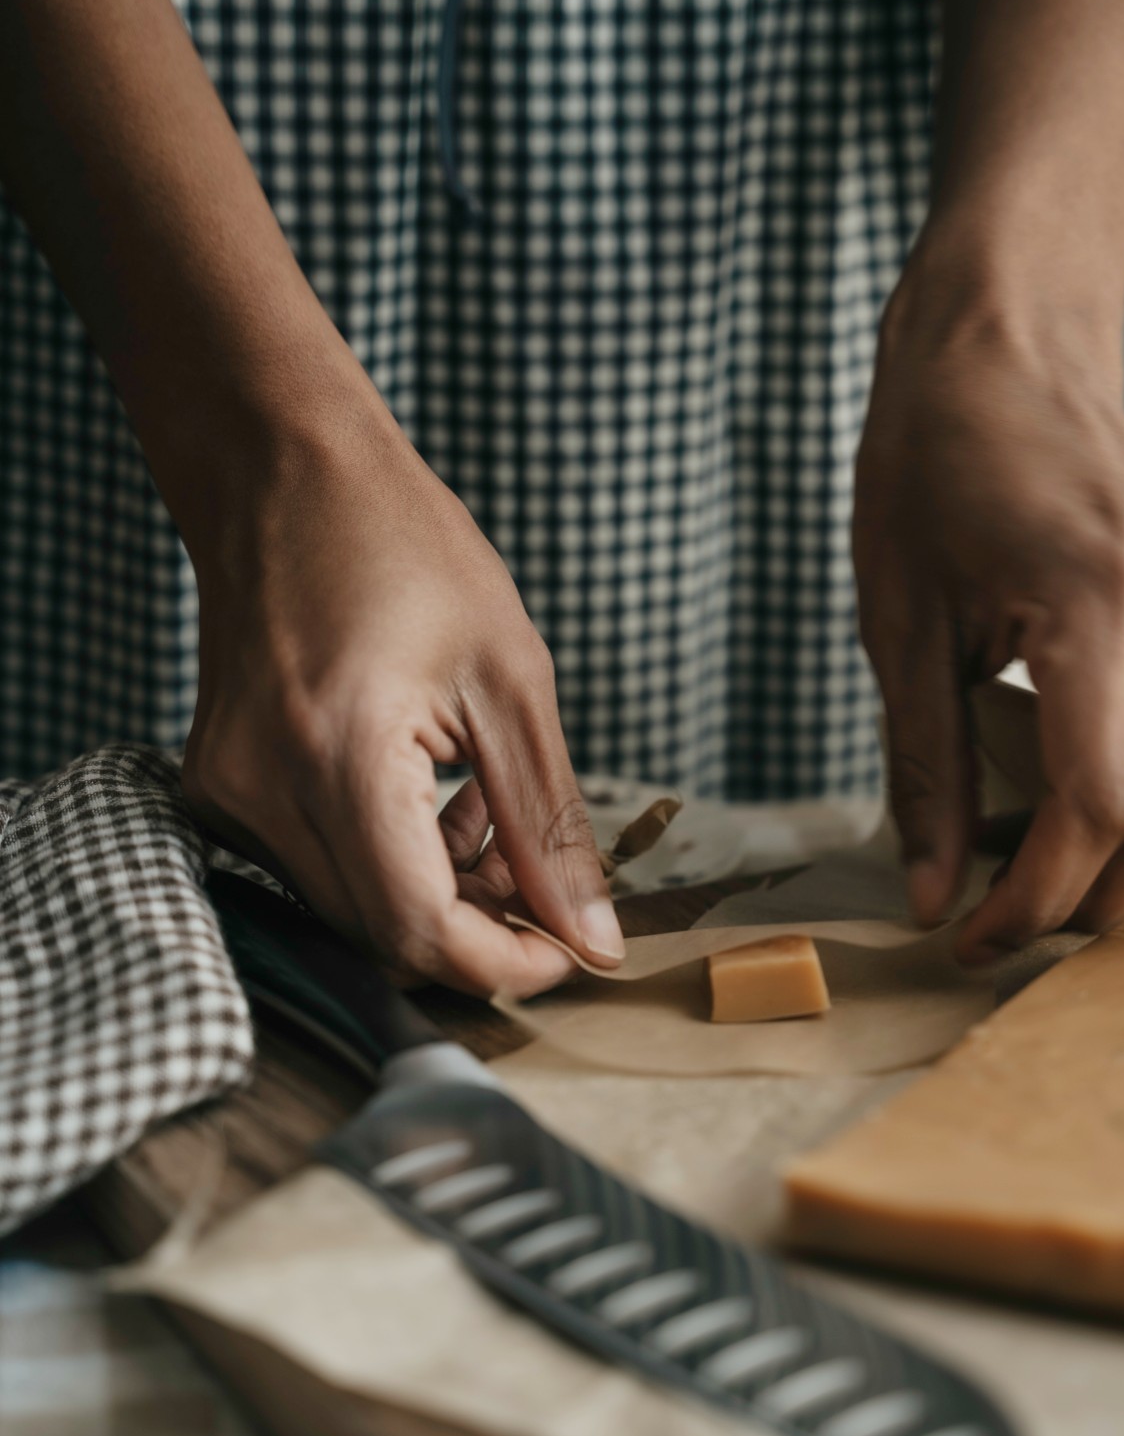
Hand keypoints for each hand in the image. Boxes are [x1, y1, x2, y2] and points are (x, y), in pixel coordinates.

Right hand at [181, 396, 623, 996]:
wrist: (279, 469)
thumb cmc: (402, 547)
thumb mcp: (511, 681)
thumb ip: (549, 828)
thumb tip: (591, 941)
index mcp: (342, 760)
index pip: (420, 934)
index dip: (505, 966)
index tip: (566, 950)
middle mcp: (263, 792)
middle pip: (382, 936)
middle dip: (477, 925)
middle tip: (536, 866)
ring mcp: (228, 793)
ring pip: (348, 909)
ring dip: (433, 891)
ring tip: (483, 807)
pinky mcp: (219, 787)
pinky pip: (313, 867)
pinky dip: (385, 858)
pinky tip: (428, 793)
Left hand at [854, 270, 1123, 963]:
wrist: (1006, 344)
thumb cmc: (932, 466)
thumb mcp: (900, 622)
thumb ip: (924, 766)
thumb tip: (933, 892)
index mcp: (1095, 602)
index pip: (1095, 803)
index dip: (1036, 894)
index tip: (974, 936)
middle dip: (1098, 895)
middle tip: (1014, 925)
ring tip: (1068, 884)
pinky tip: (1122, 814)